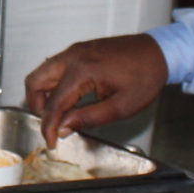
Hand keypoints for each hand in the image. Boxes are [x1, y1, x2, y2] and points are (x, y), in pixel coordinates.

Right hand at [25, 34, 169, 145]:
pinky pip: (53, 67)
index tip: (50, 141)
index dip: (49, 126)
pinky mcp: (78, 50)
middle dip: (36, 107)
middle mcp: (72, 57)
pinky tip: (67, 98)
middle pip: (35, 82)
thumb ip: (89, 118)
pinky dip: (51, 84)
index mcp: (82, 71)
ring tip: (58, 113)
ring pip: (41, 72)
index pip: (54, 103)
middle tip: (50, 125)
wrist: (158, 52)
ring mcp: (74, 51)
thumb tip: (64, 127)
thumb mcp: (122, 106)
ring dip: (42, 94)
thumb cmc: (145, 77)